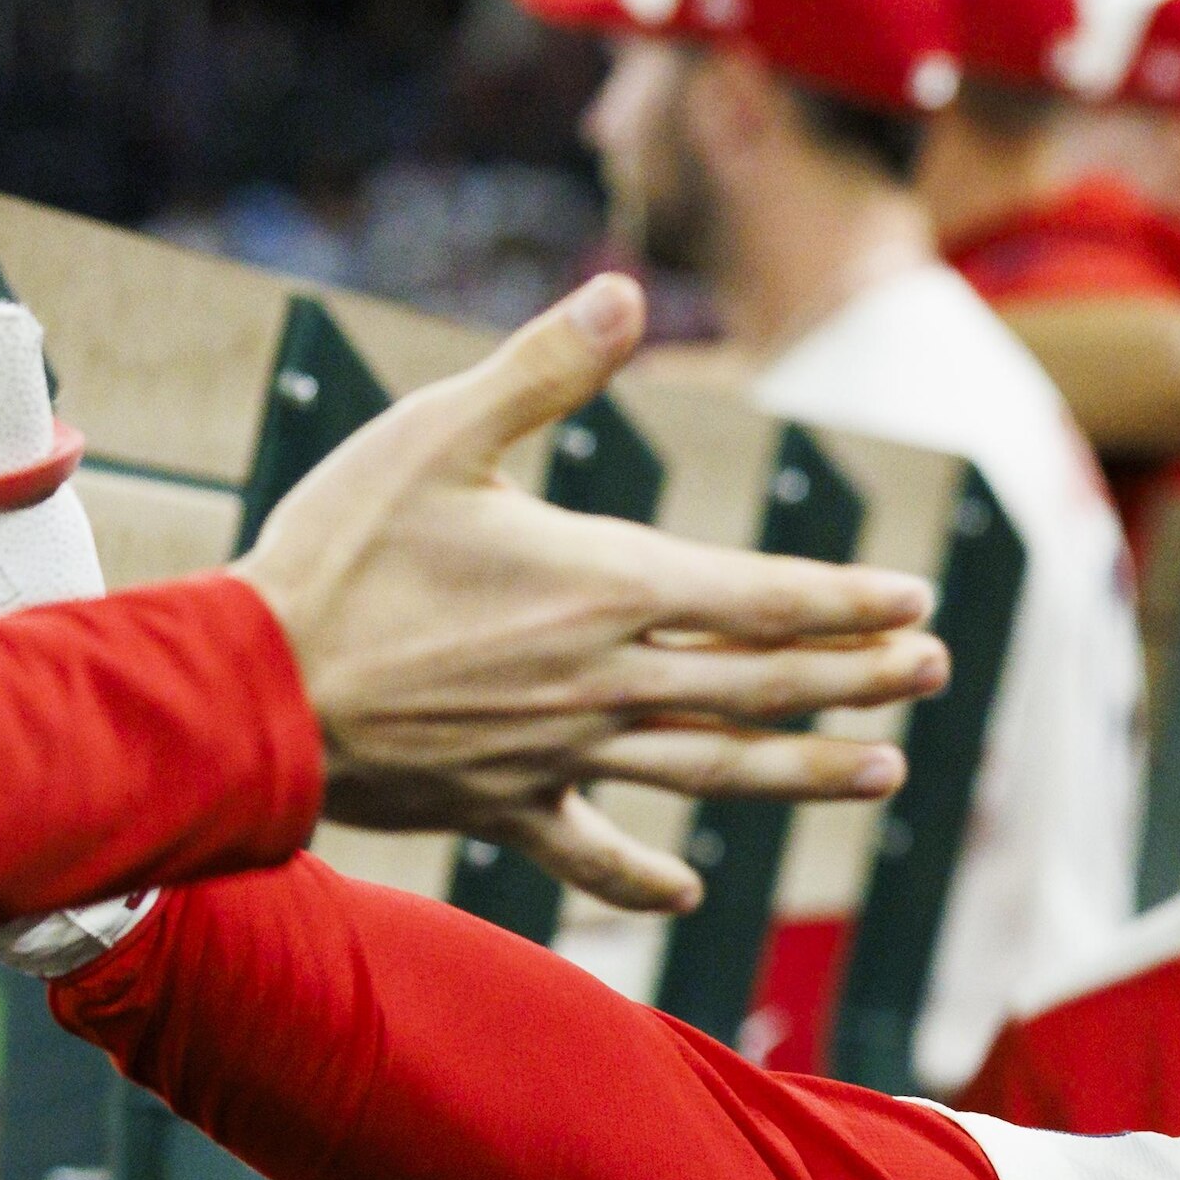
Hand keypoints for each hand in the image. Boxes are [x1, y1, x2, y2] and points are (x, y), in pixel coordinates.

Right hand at [230, 274, 954, 911]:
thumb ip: (542, 368)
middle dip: (859, 678)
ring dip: (802, 771)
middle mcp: (603, 680)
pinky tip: (689, 891)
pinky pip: (591, 855)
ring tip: (880, 770)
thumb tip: (624, 287)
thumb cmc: (336, 550)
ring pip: (712, 769)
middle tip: (934, 672)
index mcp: (604, 585)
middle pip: (762, 685)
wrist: (246, 691)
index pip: (761, 598)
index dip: (846, 602)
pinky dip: (642, 880)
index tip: (918, 604)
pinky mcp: (505, 807)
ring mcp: (561, 754)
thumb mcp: (436, 432)